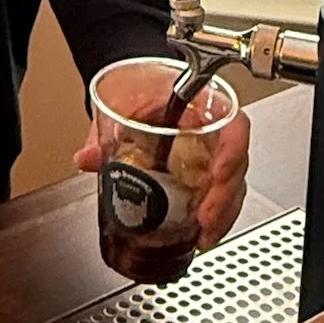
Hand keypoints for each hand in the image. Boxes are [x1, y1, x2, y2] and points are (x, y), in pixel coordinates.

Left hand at [75, 103, 250, 251]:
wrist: (142, 86)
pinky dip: (216, 218)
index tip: (219, 174)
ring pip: (233, 185)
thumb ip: (104, 131)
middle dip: (225, 196)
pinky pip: (222, 195)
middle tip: (206, 220)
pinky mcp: (206, 172)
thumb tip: (86, 158)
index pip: (233, 124)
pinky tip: (201, 235)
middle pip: (237, 163)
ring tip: (204, 237)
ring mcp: (213, 153)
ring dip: (222, 214)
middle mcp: (215, 130)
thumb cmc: (142, 86)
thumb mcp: (124, 102)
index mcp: (202, 105)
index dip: (233, 150)